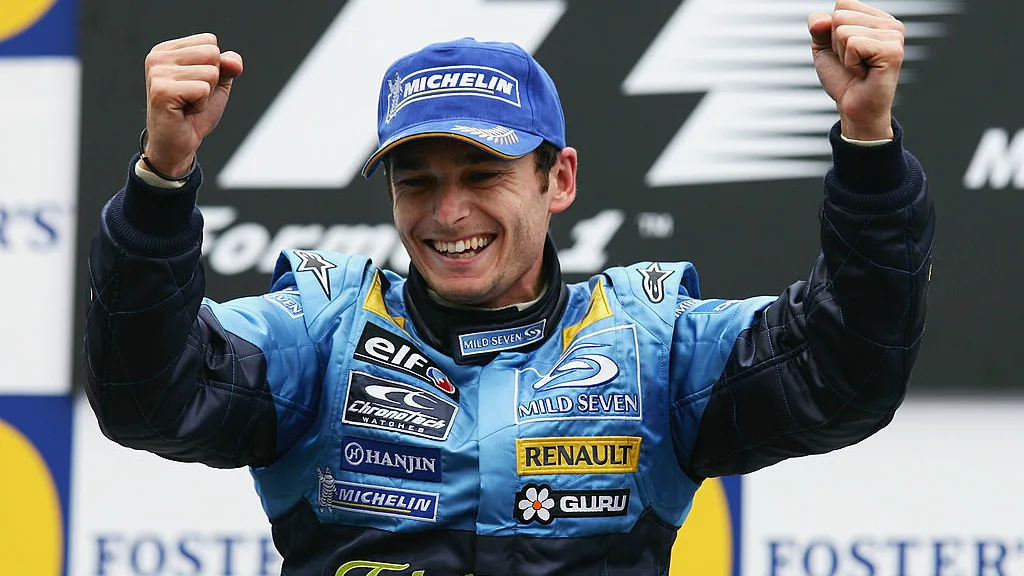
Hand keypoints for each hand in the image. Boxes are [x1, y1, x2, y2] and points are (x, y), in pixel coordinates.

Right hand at [143, 33, 242, 177]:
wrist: (178, 144)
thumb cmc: (194, 113)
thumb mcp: (217, 84)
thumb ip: (228, 66)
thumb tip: (233, 61)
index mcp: (167, 50)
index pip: (210, 41)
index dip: (214, 68)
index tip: (195, 85)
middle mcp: (158, 56)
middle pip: (212, 53)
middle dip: (211, 81)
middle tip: (193, 97)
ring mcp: (157, 72)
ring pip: (210, 72)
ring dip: (206, 95)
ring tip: (188, 104)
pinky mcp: (162, 90)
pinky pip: (203, 89)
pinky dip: (201, 105)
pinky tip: (184, 111)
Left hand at [808, 0, 904, 139]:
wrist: (853, 107)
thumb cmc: (843, 79)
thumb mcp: (824, 48)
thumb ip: (818, 27)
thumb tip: (821, 19)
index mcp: (877, 18)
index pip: (842, 3)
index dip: (832, 31)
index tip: (847, 51)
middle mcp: (889, 23)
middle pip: (841, 15)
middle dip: (836, 44)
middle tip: (853, 62)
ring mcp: (894, 35)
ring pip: (843, 30)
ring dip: (844, 55)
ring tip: (859, 67)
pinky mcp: (892, 49)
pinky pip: (853, 43)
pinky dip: (850, 62)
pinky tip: (864, 72)